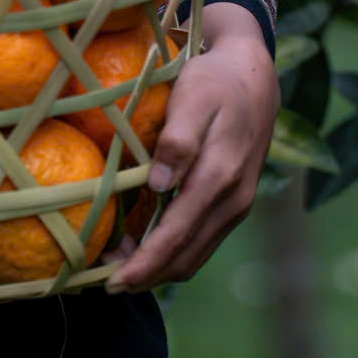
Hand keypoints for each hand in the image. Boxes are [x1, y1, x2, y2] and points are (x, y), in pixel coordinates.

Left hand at [105, 3, 278, 291]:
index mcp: (220, 177)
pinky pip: (201, 241)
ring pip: (194, 255)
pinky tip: (144, 246)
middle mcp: (233, 200)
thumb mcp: (193, 97)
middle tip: (102, 281)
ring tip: (117, 268)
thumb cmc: (215, 81)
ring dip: (158, 269)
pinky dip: (172, 253)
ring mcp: (236, 205)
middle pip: (185, 257)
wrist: (255, 75)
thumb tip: (158, 185)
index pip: (176, 236)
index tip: (111, 282)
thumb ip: (178, 141)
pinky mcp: (233, 203)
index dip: (143, 264)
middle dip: (145, 276)